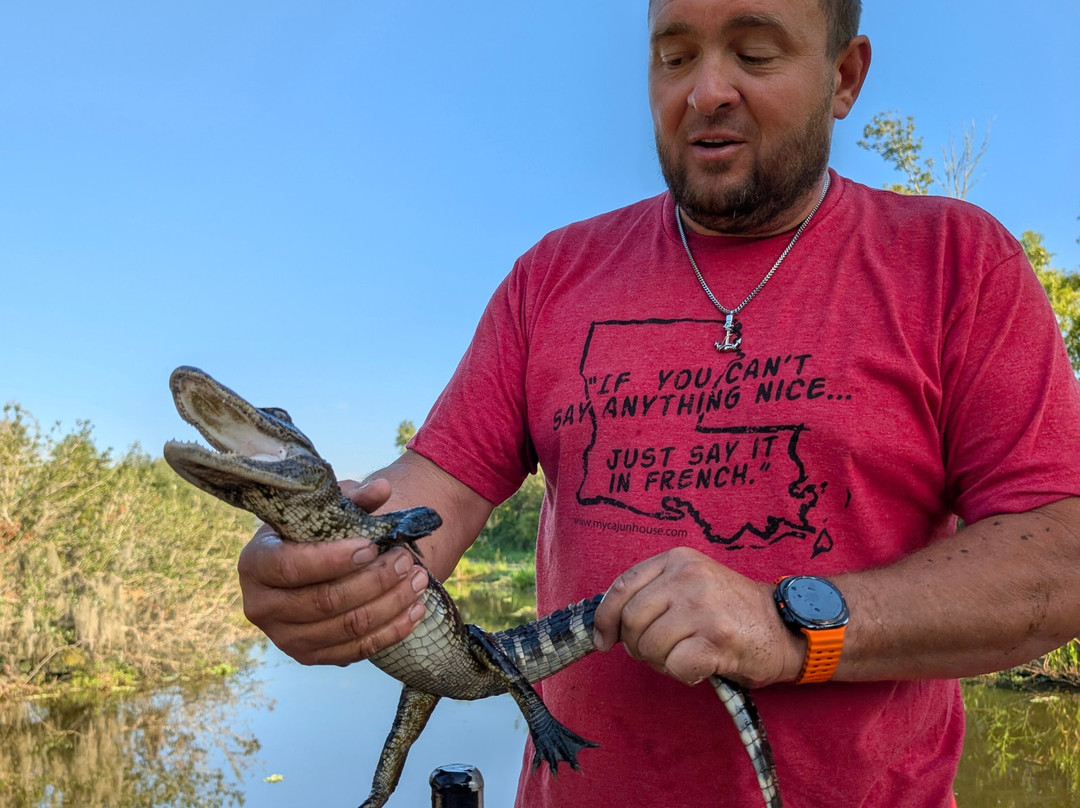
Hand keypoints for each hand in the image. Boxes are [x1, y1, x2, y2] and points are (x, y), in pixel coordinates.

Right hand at [236, 478, 428, 665]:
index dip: (334, 558)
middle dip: (374, 580)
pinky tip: (417, 609)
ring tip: (419, 580)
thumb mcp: (326, 509)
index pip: (291, 566)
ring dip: (391, 604)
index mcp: (255, 562)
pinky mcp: (310, 657)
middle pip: (325, 601)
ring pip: (347, 627)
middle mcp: (262, 606)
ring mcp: (284, 638)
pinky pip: (357, 650)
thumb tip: (382, 489)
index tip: (372, 545)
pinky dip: (392, 630)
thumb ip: (353, 499)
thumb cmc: (313, 532)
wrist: (305, 566)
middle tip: (406, 559)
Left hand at [591, 547, 802, 688]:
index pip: (622, 587)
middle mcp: (688, 577)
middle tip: (657, 653)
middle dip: (636, 646)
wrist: (784, 626)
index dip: (605, 618)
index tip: (604, 640)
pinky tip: (700, 666)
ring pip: (649, 647)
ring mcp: (703, 606)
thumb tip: (607, 625)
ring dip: (661, 663)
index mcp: (677, 560)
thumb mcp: (691, 583)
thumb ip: (653, 592)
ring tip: (684, 656)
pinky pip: (675, 666)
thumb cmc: (730, 610)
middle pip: (631, 621)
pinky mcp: (717, 638)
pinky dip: (682, 674)